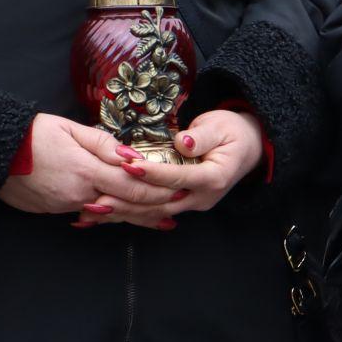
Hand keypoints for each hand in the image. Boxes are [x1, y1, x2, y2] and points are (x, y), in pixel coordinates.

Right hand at [0, 112, 179, 227]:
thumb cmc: (32, 134)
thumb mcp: (70, 129)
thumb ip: (104, 144)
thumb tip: (132, 156)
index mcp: (86, 170)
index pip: (132, 186)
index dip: (159, 191)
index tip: (180, 192)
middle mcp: (78, 193)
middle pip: (125, 206)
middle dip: (154, 210)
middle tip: (179, 212)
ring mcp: (65, 205)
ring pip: (108, 213)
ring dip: (134, 217)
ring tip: (160, 221)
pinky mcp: (54, 210)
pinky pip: (87, 214)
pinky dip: (108, 215)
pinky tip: (124, 217)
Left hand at [103, 109, 267, 227]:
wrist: (249, 146)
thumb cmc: (233, 131)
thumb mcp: (221, 125)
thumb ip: (202, 135)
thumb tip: (183, 143)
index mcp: (214, 177)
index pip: (177, 177)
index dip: (151, 173)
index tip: (126, 165)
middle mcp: (203, 197)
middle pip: (160, 204)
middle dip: (127, 203)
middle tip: (97, 200)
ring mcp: (193, 204)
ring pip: (154, 212)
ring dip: (123, 213)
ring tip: (92, 212)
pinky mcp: (184, 204)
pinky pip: (155, 211)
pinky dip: (130, 213)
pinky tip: (105, 216)